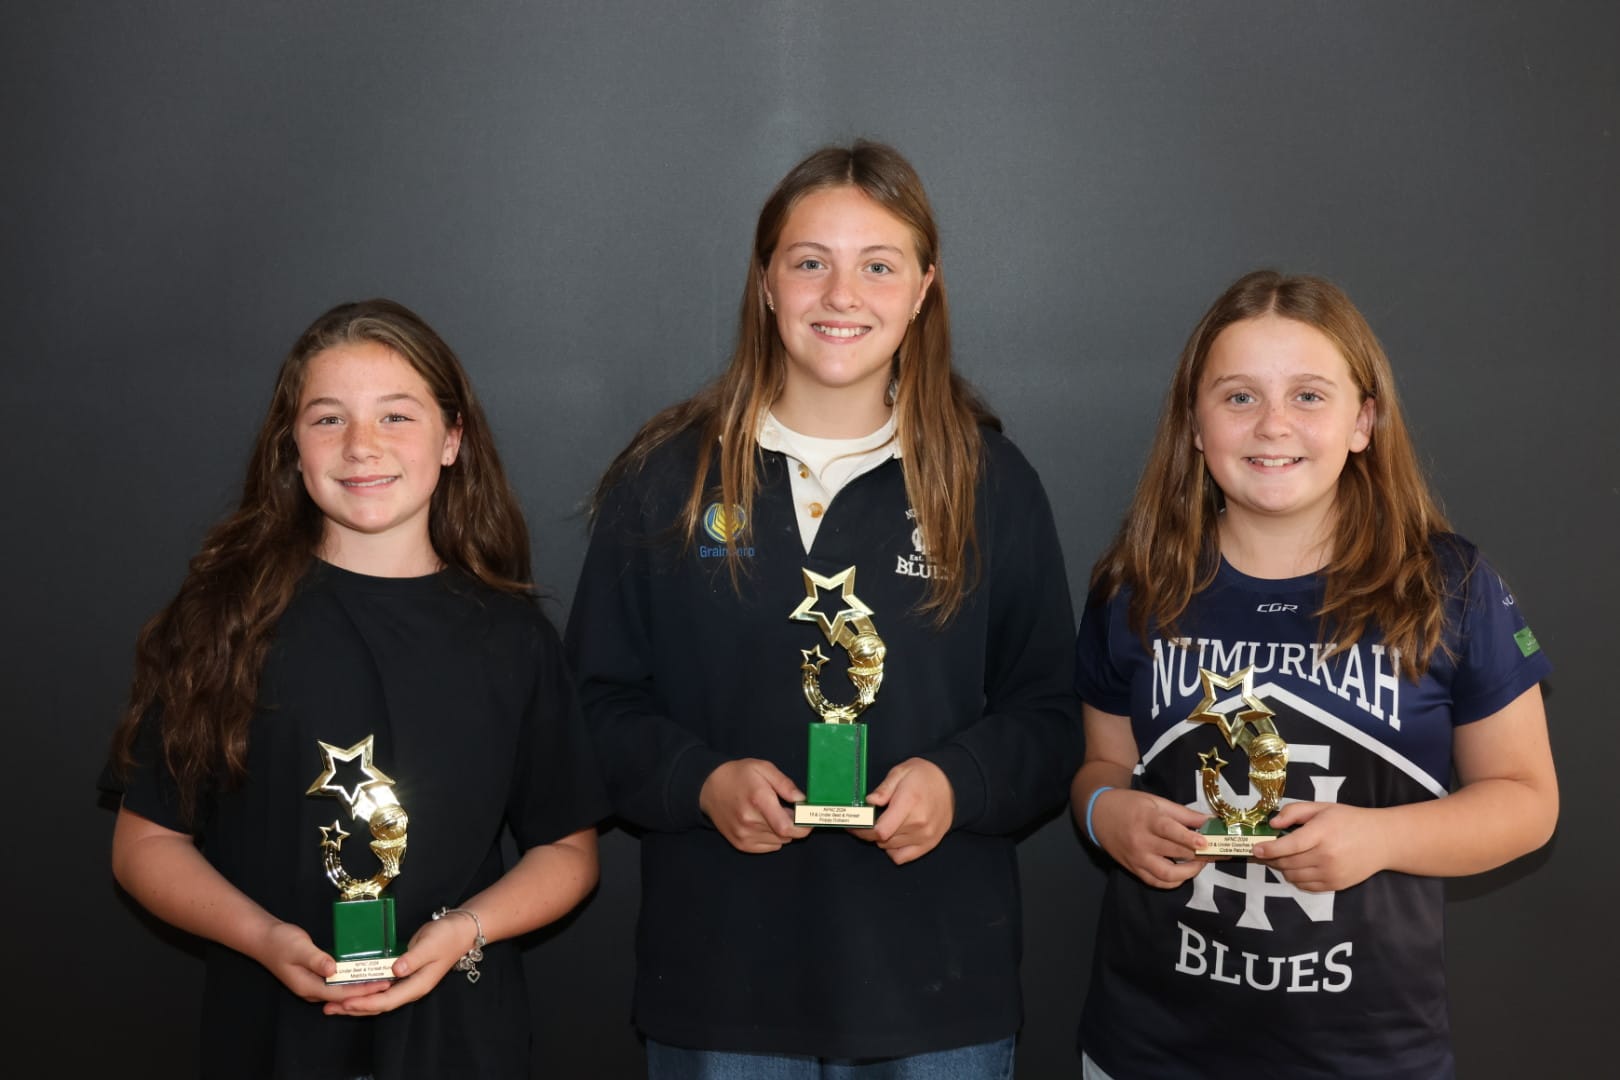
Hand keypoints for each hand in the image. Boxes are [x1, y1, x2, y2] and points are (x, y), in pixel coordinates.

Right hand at [250, 920, 389, 1004]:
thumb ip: (316, 959)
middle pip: (343, 996)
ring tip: (381, 981)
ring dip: (360, 987)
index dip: (362, 990)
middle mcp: (311, 990)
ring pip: (341, 991)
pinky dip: (351, 981)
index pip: (340, 994)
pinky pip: (337, 984)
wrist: (264, 939)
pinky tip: (364, 975)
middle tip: (389, 983)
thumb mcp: (299, 948)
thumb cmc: (281, 942)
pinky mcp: (315, 978)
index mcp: (308, 986)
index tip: (381, 985)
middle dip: (366, 991)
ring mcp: (313, 985)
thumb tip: (333, 969)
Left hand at [322, 910, 480, 1015]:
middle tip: (328, 1008)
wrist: (459, 930)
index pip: (387, 1001)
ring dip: (355, 1002)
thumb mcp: (430, 945)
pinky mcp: (401, 974)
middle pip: (378, 1005)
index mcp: (417, 985)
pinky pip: (379, 988)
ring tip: (332, 1003)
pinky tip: (351, 988)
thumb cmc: (446, 937)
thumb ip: (412, 959)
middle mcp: (409, 988)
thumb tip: (394, 971)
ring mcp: (405, 982)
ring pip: (377, 999)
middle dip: (353, 1008)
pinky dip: (363, 991)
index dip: (366, 1003)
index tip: (346, 1003)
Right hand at [699, 758, 810, 852]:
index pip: (786, 827)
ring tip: (773, 814)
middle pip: (785, 835)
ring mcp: (744, 835)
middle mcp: (750, 822)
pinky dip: (774, 838)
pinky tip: (764, 823)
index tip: (809, 819)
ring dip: (783, 831)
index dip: (803, 827)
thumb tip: (802, 800)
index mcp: (758, 800)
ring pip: (780, 842)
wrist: (709, 788)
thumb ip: (785, 784)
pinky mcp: (741, 844)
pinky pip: (770, 847)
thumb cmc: (739, 775)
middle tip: (789, 810)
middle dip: (794, 825)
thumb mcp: (763, 768)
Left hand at [853, 758, 953, 864]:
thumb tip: (870, 801)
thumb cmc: (924, 776)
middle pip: (882, 840)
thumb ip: (884, 788)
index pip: (880, 830)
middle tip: (864, 822)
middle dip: (868, 832)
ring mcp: (925, 836)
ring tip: (882, 823)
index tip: (853, 824)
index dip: (862, 830)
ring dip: (881, 839)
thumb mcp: (901, 772)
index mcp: (910, 803)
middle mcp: (919, 824)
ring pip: (889, 848)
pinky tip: (893, 836)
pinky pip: (902, 857)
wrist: (952, 785)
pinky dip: (892, 850)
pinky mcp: (929, 844)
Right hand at [1091, 788, 1210, 888]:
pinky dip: (1173, 881)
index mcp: (1146, 819)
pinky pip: (1156, 882)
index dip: (1188, 838)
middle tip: (1215, 852)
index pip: (1169, 831)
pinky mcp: (1134, 869)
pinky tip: (1183, 874)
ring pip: (1166, 874)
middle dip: (1197, 854)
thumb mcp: (1156, 802)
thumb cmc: (1130, 805)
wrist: (1099, 815)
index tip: (1205, 842)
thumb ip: (1183, 814)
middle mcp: (1140, 841)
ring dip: (1188, 872)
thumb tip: (1209, 821)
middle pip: (1173, 852)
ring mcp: (1137, 858)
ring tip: (1199, 864)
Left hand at [1250, 802, 1387, 891]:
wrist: (1382, 841)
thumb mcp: (1321, 808)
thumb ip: (1294, 811)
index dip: (1269, 849)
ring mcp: (1331, 873)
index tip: (1255, 849)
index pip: (1289, 845)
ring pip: (1293, 876)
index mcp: (1322, 833)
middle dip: (1271, 858)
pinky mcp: (1335, 885)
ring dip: (1282, 868)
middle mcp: (1326, 856)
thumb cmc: (1349, 820)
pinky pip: (1305, 886)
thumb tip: (1272, 824)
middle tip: (1263, 852)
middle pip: (1287, 863)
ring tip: (1280, 858)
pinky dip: (1295, 878)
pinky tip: (1297, 867)